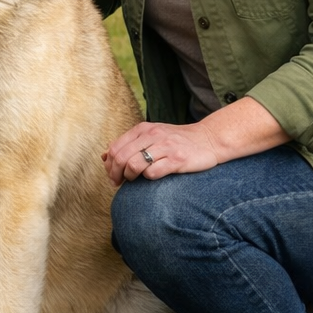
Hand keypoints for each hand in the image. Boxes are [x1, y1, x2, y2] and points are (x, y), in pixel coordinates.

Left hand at [101, 99, 289, 184]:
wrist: (209, 139)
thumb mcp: (151, 135)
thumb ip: (129, 144)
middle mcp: (152, 136)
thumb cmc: (177, 140)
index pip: (115, 147)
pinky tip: (152, 178)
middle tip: (118, 183)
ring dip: (130, 177)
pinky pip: (153, 173)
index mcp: (143, 129)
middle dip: (115, 174)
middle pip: (121, 157)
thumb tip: (104, 156)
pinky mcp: (177, 160)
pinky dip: (148, 178)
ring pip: (134, 164)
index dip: (109, 165)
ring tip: (134, 181)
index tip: (112, 175)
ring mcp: (164, 147)